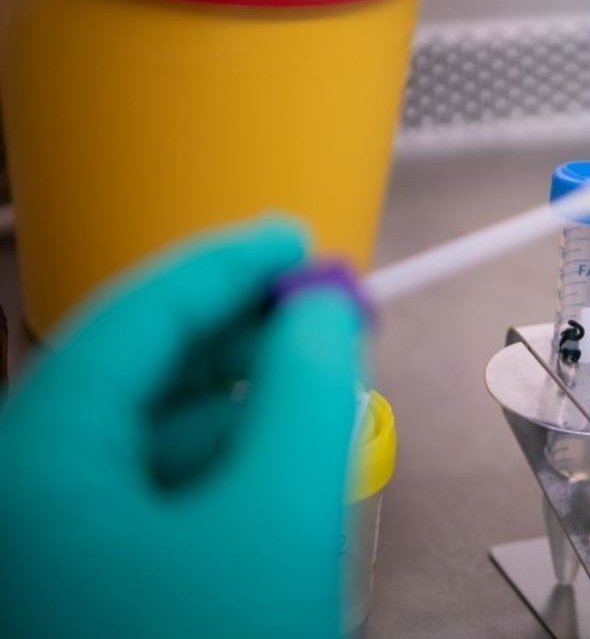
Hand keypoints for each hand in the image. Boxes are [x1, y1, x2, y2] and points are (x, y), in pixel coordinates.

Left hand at [0, 218, 365, 637]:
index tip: (298, 241)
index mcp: (32, 466)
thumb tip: (322, 313)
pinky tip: (277, 467)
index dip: (228, 268)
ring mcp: (46, 547)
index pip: (134, 319)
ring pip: (147, 439)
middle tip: (320, 312)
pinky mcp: (82, 586)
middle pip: (136, 375)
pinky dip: (220, 466)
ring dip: (237, 405)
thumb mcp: (277, 522)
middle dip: (238, 339)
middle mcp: (18, 497)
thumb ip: (306, 397)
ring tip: (316, 391)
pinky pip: (150, 495)